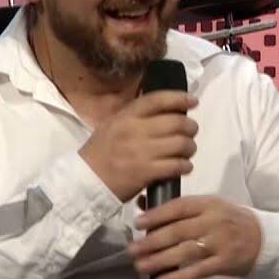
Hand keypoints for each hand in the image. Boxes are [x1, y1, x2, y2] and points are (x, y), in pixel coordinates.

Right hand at [79, 90, 198, 200]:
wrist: (86, 180)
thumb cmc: (102, 152)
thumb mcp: (113, 125)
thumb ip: (137, 115)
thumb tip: (167, 108)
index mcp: (126, 116)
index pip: (157, 100)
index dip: (179, 98)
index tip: (193, 101)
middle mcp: (134, 130)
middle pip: (176, 122)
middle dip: (191, 128)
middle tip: (191, 133)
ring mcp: (141, 152)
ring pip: (181, 144)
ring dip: (190, 148)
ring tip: (187, 151)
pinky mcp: (146, 172)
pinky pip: (176, 165)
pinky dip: (185, 166)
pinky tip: (183, 166)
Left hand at [128, 196, 262, 278]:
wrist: (262, 238)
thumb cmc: (228, 220)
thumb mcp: (208, 206)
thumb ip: (178, 207)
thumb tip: (141, 204)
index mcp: (209, 204)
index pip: (179, 207)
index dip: (158, 215)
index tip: (138, 223)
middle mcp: (214, 222)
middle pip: (179, 232)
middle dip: (152, 241)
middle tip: (132, 250)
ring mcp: (220, 243)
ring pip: (185, 252)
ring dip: (160, 260)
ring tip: (140, 266)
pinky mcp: (224, 263)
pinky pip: (197, 271)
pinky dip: (178, 277)